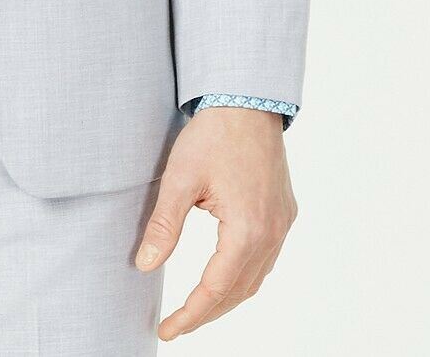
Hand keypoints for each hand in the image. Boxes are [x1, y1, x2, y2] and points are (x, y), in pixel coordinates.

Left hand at [136, 107, 296, 339]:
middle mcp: (272, 232)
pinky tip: (223, 276)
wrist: (247, 99)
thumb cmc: (213, 134)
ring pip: (255, 278)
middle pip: (239, 291)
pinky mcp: (283, 212)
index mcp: (248, 228)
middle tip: (176, 324)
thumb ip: (165, 225)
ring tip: (196, 308)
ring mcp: (282, 223)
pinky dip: (242, 276)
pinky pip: (265, 258)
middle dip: (207, 312)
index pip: (216, 289)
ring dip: (226, 297)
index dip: (191, 314)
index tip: (167, 329)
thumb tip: (145, 265)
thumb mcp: (180, 178)